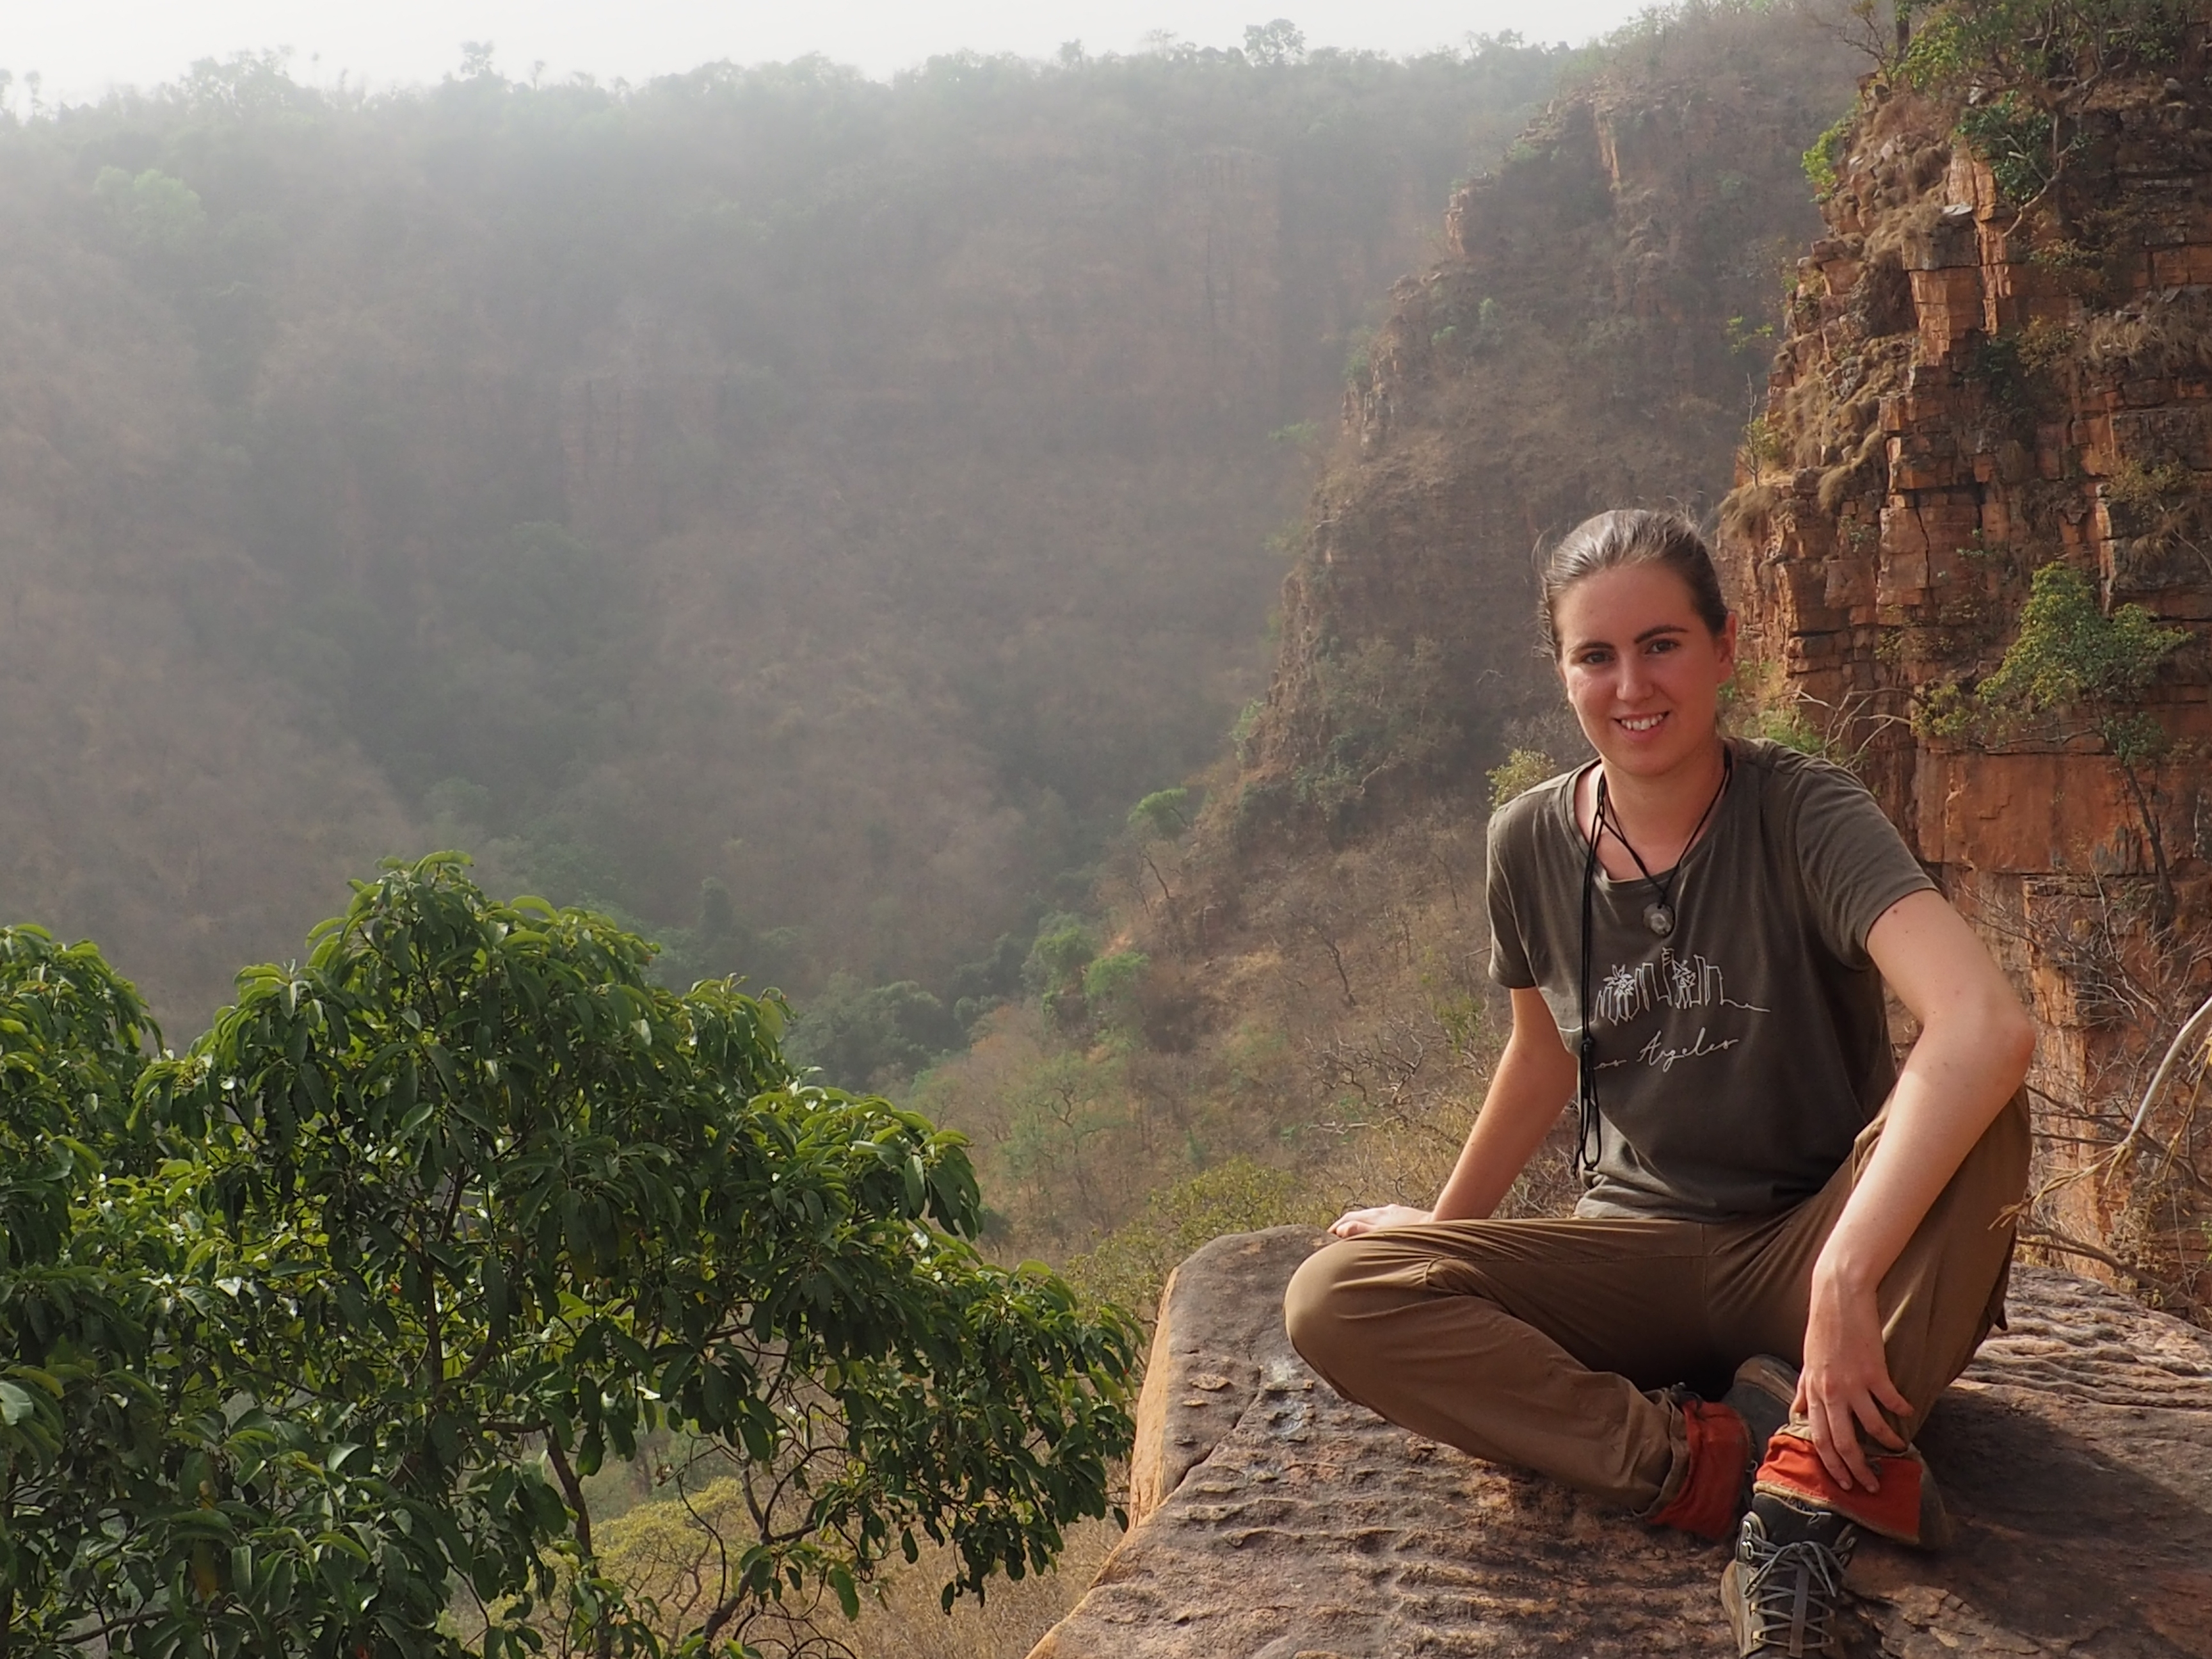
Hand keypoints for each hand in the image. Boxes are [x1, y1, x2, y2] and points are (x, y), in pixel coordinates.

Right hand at [1329, 1203, 1432, 1237]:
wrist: (1441, 1224)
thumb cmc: (1413, 1236)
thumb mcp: (1384, 1237)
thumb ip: (1362, 1233)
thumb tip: (1342, 1230)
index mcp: (1374, 1216)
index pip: (1347, 1220)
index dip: (1335, 1228)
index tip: (1327, 1238)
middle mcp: (1383, 1211)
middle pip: (1358, 1216)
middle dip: (1346, 1226)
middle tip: (1337, 1238)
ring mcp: (1395, 1212)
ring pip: (1372, 1217)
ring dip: (1361, 1225)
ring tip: (1357, 1237)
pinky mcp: (1406, 1215)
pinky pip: (1385, 1218)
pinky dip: (1376, 1225)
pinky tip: (1382, 1233)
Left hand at [1797, 1265, 1911, 1490]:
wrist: (1837, 1297)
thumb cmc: (1823, 1329)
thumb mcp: (1808, 1362)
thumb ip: (1805, 1389)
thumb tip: (1797, 1412)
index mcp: (1814, 1391)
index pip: (1820, 1438)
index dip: (1831, 1464)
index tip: (1844, 1483)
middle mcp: (1830, 1392)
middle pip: (1842, 1442)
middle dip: (1857, 1469)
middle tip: (1871, 1486)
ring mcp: (1852, 1382)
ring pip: (1870, 1426)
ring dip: (1887, 1442)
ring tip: (1898, 1449)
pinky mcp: (1873, 1371)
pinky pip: (1890, 1400)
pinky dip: (1901, 1410)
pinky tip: (1908, 1413)